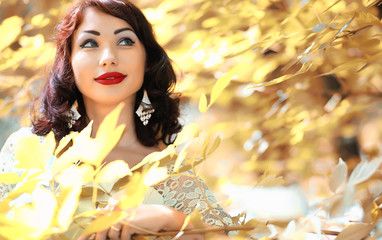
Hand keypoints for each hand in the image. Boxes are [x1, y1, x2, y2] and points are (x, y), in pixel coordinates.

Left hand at [77, 204, 203, 239]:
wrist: (161, 215)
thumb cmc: (144, 219)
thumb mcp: (127, 219)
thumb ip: (114, 222)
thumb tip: (99, 234)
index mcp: (114, 207)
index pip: (97, 220)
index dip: (87, 233)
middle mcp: (116, 209)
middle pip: (101, 229)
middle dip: (100, 238)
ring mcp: (122, 215)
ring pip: (111, 235)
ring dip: (119, 239)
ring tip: (129, 234)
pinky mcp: (128, 222)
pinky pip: (122, 237)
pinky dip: (128, 239)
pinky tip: (135, 234)